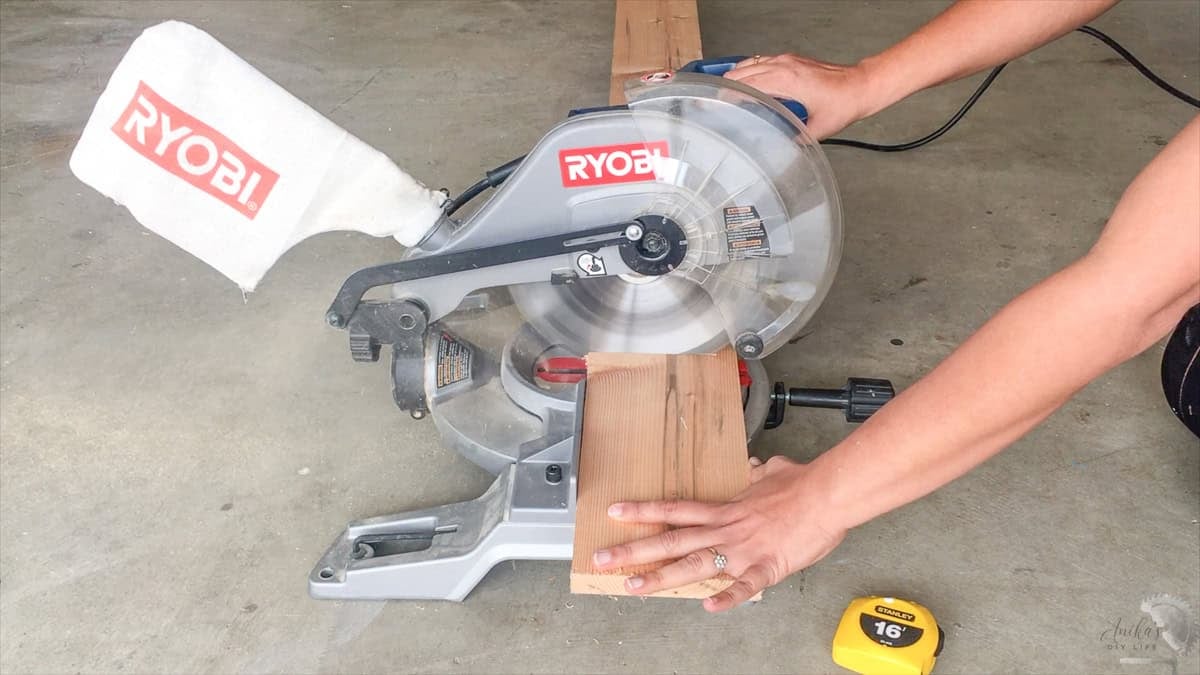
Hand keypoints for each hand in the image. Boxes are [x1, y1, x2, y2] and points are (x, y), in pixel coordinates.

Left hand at [590, 455, 847, 611]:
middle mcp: (725, 530)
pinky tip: (708, 607)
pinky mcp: (766, 567)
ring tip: (632, 588)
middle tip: (602, 559)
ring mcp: (743, 550)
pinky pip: (745, 586)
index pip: (675, 509)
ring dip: (661, 578)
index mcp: (724, 510)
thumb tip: (755, 467)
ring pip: (693, 565)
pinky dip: (728, 597)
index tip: (614, 512)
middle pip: (671, 540)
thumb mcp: (770, 472)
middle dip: (634, 551)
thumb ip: (757, 474)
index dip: (643, 511)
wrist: (826, 494)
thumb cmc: (800, 483)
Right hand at [725, 54, 873, 139]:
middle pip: (740, 73)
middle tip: (714, 104)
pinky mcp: (790, 59)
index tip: (713, 106)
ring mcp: (785, 60)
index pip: (744, 85)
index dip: (726, 96)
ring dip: (735, 78)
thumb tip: (774, 148)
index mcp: (785, 80)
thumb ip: (791, 139)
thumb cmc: (843, 103)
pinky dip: (748, 72)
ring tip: (724, 96)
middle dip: (725, 87)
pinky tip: (745, 86)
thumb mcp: (816, 130)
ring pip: (748, 65)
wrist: (860, 86)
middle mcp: (782, 65)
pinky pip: (760, 62)